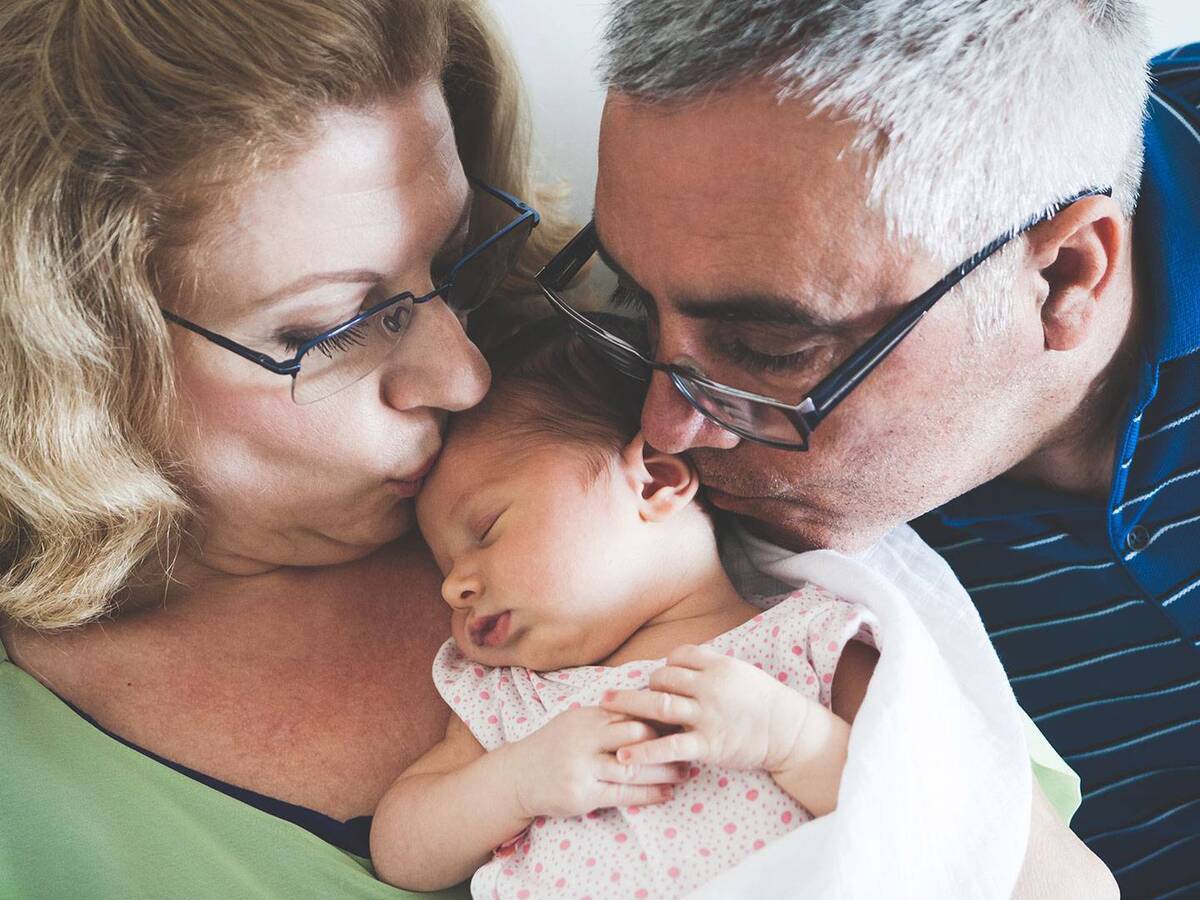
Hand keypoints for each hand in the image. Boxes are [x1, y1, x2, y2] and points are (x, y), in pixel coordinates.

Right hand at [506, 705, 689, 818]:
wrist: (518, 776)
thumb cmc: (554, 746)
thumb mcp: (576, 722)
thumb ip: (607, 717)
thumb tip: (649, 708)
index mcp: (586, 717)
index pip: (630, 712)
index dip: (659, 717)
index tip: (683, 721)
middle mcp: (584, 739)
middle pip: (635, 736)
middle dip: (666, 742)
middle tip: (691, 744)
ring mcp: (582, 767)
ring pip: (632, 768)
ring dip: (663, 771)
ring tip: (684, 771)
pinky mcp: (581, 794)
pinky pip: (622, 794)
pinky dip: (648, 793)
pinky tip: (665, 792)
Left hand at [599, 643, 825, 774]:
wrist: (790, 733)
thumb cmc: (765, 702)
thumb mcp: (741, 673)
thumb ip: (712, 668)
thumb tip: (681, 663)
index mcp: (719, 666)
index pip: (680, 656)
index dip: (666, 666)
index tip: (659, 677)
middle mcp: (710, 686)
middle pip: (664, 678)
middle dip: (645, 686)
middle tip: (625, 694)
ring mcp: (708, 715)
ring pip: (660, 704)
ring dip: (630, 705)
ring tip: (606, 706)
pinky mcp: (708, 745)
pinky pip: (669, 746)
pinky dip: (644, 751)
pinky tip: (623, 755)